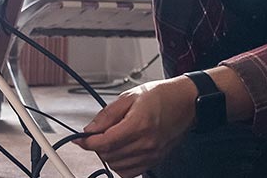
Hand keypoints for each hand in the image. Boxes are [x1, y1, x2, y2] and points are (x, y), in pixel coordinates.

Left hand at [75, 76, 197, 176]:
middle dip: (97, 147)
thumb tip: (89, 130)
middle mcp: (146, 143)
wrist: (186, 102)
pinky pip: (130, 173)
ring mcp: (152, 154)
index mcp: (139, 124)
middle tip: (96, 136)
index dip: (88, 142)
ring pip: (118, 166)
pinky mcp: (156, 160)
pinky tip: (121, 152)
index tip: (81, 139)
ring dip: (108, 156)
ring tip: (111, 142)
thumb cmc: (161, 96)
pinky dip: (120, 165)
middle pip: (109, 155)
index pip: (105, 142)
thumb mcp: (129, 97)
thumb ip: (107, 115)